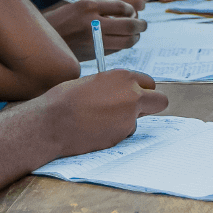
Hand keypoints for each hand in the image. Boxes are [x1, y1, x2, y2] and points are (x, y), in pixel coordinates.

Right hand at [43, 0, 146, 60]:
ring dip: (136, 37)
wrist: (42, 39)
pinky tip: (123, 41)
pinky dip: (124, 45)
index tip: (133, 12)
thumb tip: (131, 13)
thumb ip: (104, 7)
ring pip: (127, 40)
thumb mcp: (81, 5)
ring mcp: (93, 39)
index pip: (123, 6)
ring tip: (136, 34)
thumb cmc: (65, 20)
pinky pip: (117, 49)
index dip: (132, 10)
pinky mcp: (93, 52)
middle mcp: (91, 21)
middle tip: (143, 24)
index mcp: (88, 4)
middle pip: (129, 24)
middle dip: (141, 25)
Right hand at [43, 70, 168, 154]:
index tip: (136, 96)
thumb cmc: (65, 99)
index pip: (149, 82)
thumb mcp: (94, 82)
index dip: (142, 90)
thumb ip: (114, 87)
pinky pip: (124, 134)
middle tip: (136, 111)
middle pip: (160, 101)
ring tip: (98, 121)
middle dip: (151, 106)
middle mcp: (132, 95)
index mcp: (124, 77)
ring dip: (126, 122)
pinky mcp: (123, 135)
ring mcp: (130, 116)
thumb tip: (125, 95)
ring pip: (138, 121)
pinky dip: (114, 133)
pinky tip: (94, 130)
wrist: (52, 121)